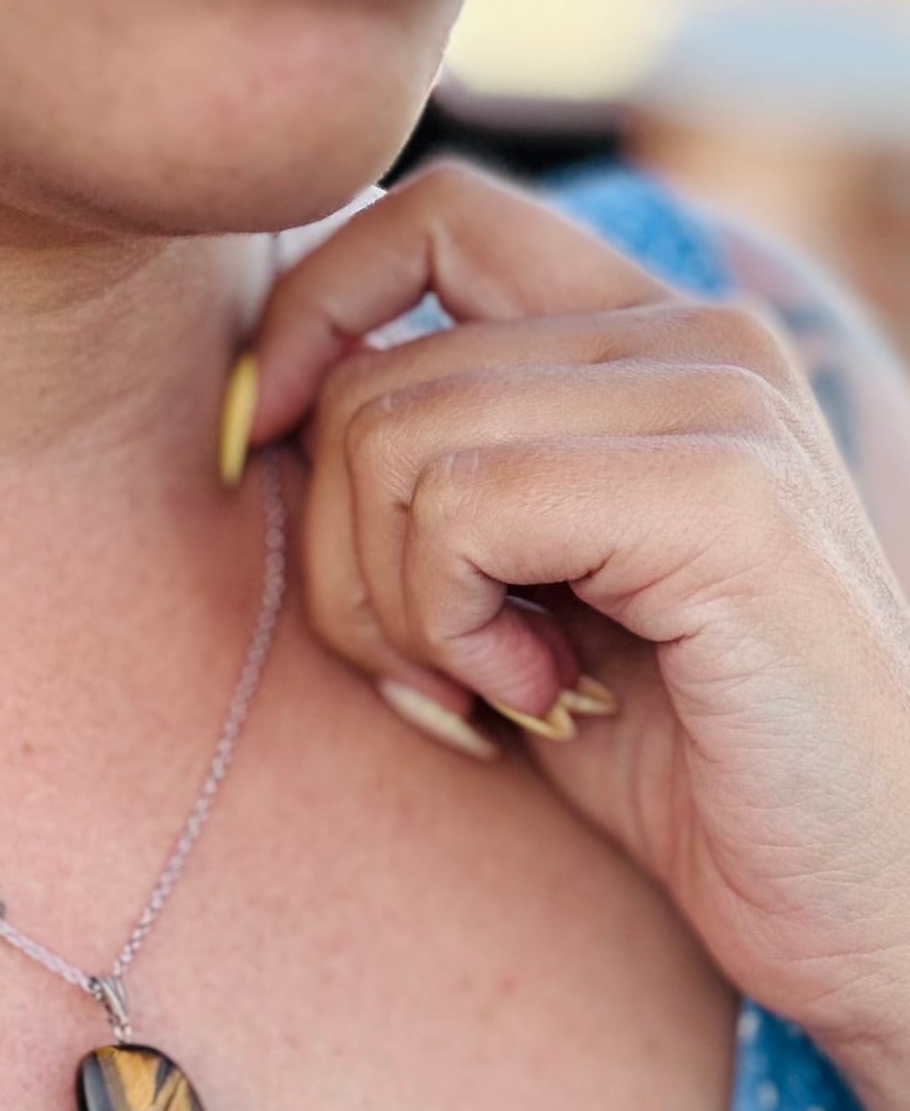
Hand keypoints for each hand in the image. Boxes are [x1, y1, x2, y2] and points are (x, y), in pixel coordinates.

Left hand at [232, 159, 909, 1104]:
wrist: (853, 891)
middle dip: (341, 556)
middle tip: (431, 672)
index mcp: (650, 341)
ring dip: (393, 607)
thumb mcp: (520, 606)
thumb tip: (267, 416)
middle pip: (373, 374)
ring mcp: (720, 402)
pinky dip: (450, 627)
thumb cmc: (680, 764)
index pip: (431, 219)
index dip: (309, 315)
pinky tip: (536, 692)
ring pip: (393, 437)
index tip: (261, 449)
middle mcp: (694, 337)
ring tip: (494, 684)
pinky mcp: (723, 497)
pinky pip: (460, 509)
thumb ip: (431, 493)